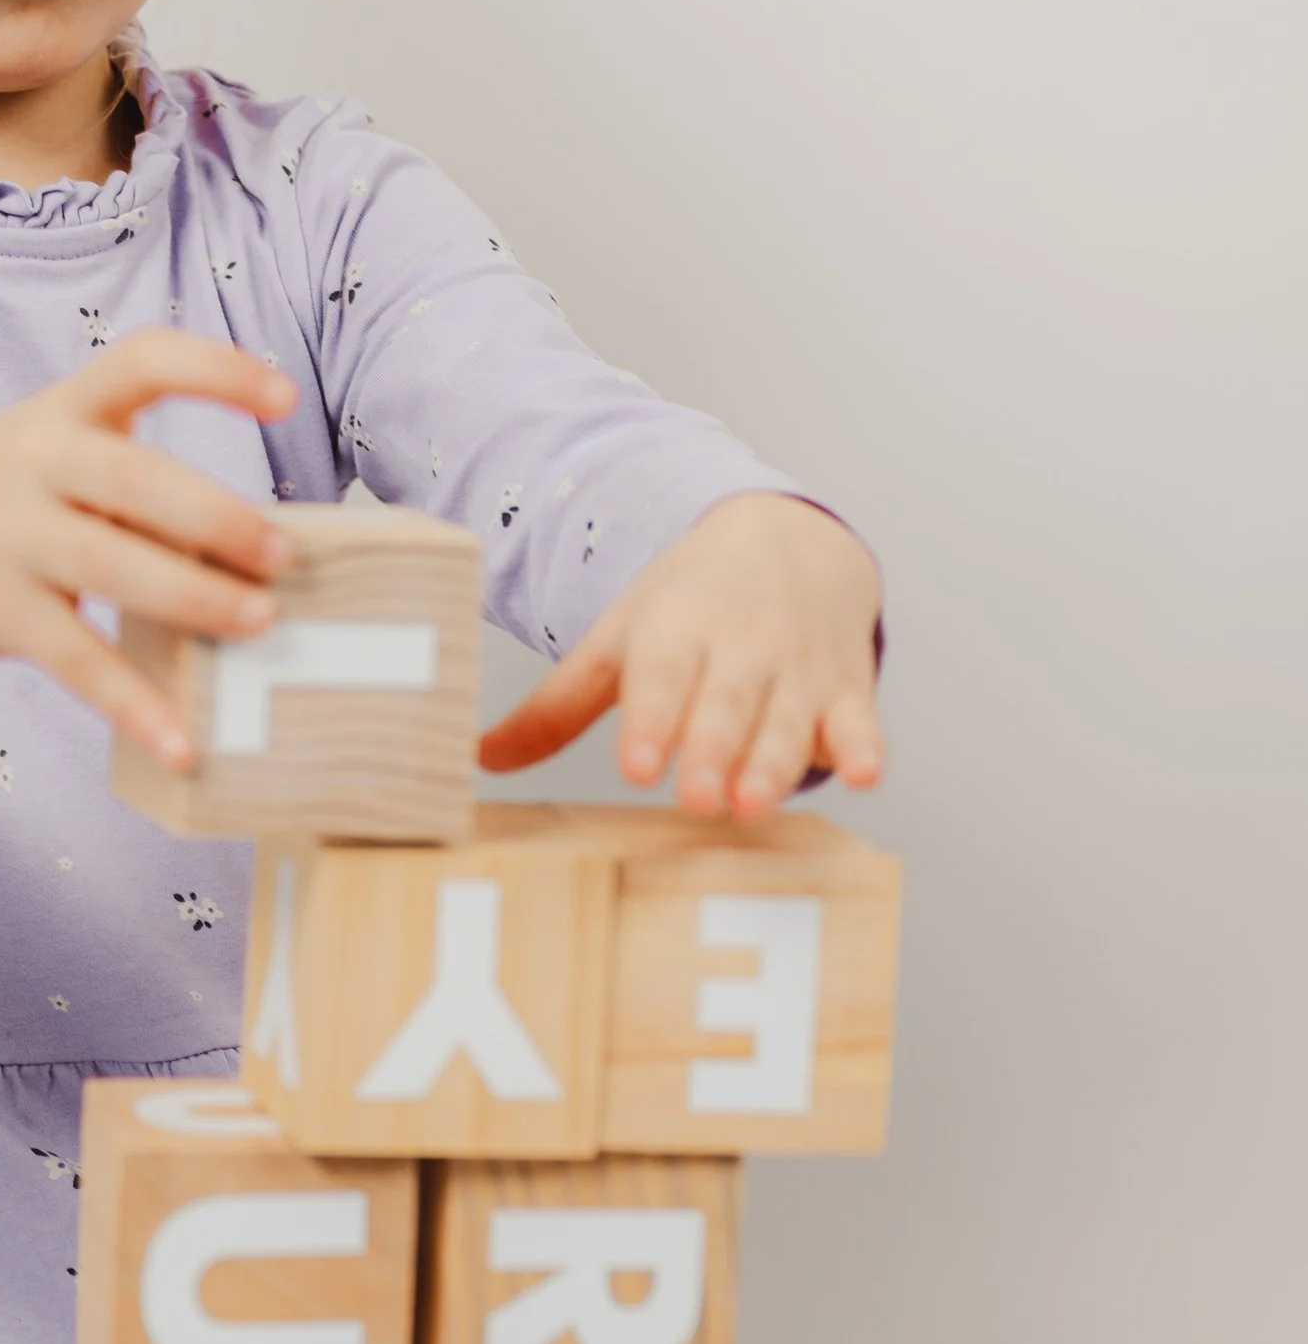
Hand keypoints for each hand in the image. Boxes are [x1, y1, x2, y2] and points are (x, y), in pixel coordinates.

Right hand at [0, 329, 295, 764]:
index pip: (143, 360)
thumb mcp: (57, 457)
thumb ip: (140, 488)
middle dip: (215, 516)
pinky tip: (182, 744)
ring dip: (193, 597)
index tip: (285, 398)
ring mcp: (12, 538)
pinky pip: (77, 661)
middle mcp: (35, 463)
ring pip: (111, 565)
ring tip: (258, 621)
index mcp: (65, 409)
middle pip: (133, 478)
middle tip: (282, 555)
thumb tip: (255, 557)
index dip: (217, 371)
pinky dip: (134, 706)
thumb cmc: (4, 492)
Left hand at [478, 494, 884, 818]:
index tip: (637, 764)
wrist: (790, 539)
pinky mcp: (847, 688)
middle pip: (725, 704)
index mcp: (673, 631)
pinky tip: (866, 773)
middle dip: (712, 751)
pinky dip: (866, 745)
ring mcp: (796, 668)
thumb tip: (477, 759)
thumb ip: (556, 707)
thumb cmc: (686, 605)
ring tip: (754, 804)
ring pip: (787, 720)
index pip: (660, 677)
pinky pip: (860, 718)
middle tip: (696, 801)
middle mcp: (737, 647)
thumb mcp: (619, 640)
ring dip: (775, 762)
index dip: (651, 720)